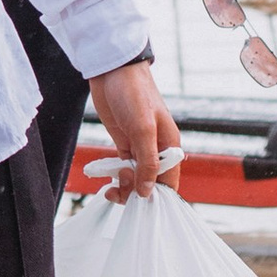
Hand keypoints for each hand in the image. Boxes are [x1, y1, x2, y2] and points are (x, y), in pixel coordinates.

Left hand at [88, 57, 181, 198]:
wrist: (113, 72)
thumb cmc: (134, 94)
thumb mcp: (143, 129)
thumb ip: (148, 161)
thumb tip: (148, 191)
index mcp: (170, 146)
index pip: (169, 182)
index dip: (157, 196)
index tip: (140, 204)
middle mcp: (157, 149)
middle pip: (151, 183)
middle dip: (136, 192)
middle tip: (119, 188)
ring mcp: (140, 147)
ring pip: (136, 178)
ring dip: (124, 186)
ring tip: (110, 185)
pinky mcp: (124, 143)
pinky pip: (123, 167)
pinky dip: (116, 177)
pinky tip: (107, 180)